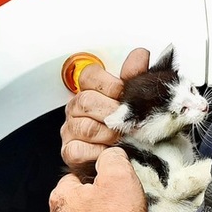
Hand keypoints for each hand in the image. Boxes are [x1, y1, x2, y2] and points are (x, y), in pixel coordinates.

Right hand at [61, 48, 150, 167]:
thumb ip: (135, 76)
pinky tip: (110, 151)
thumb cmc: (126, 125)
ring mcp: (71, 130)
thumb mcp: (134, 98)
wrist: (123, 156)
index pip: (89, 75)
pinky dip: (98, 152)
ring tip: (122, 136)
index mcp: (90, 90)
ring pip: (85, 127)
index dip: (108, 83)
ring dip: (108, 134)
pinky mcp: (70, 152)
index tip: (122, 92)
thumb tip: (140, 55)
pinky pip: (78, 150)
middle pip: (86, 101)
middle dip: (112, 111)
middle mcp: (76, 108)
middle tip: (127, 120)